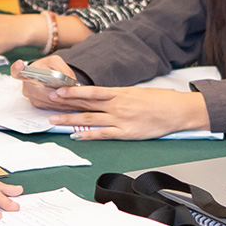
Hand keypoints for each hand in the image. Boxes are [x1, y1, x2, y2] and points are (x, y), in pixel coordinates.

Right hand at [13, 55, 82, 111]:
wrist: (49, 76)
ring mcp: (32, 98)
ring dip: (59, 100)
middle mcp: (26, 87)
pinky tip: (70, 100)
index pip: (17, 72)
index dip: (17, 69)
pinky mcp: (39, 105)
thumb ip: (62, 68)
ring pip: (46, 101)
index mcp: (26, 73)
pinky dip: (60, 104)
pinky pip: (50, 106)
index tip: (20, 65)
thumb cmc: (49, 67)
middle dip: (50, 94)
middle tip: (58, 93)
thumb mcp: (56, 62)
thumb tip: (67, 79)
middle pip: (38, 93)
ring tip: (70, 96)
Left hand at [43, 85, 209, 140]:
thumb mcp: (138, 92)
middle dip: (65, 104)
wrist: (177, 111)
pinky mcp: (126, 133)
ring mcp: (121, 120)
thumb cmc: (160, 101)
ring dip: (70, 120)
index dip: (73, 91)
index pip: (91, 92)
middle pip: (86, 105)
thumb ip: (120, 95)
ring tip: (54, 119)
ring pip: (90, 119)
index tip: (58, 89)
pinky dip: (88, 135)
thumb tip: (105, 97)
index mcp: (120, 93)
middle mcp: (117, 105)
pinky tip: (76, 135)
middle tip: (48, 103)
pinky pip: (103, 134)